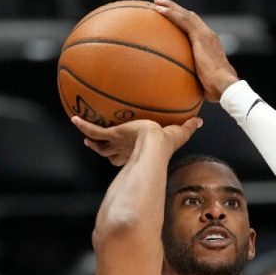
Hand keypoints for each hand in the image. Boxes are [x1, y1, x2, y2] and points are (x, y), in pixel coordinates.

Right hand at [71, 115, 200, 165]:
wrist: (154, 145)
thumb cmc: (167, 145)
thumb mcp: (178, 133)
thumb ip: (188, 128)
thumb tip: (200, 121)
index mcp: (137, 152)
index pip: (128, 155)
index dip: (123, 155)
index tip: (120, 153)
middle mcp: (125, 150)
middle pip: (110, 153)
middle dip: (104, 150)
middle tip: (98, 145)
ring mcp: (117, 144)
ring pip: (100, 145)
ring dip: (92, 141)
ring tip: (84, 136)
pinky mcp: (112, 135)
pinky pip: (94, 131)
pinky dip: (84, 126)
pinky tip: (74, 119)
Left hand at [152, 0, 238, 101]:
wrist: (225, 86)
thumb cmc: (216, 90)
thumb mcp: (204, 82)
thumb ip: (195, 80)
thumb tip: (186, 89)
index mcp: (210, 45)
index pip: (195, 28)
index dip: (183, 21)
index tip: (172, 18)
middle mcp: (209, 36)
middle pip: (189, 17)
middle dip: (175, 9)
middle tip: (160, 4)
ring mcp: (205, 35)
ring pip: (185, 15)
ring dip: (170, 7)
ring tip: (156, 2)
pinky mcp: (200, 36)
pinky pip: (183, 20)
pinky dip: (170, 13)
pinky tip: (158, 10)